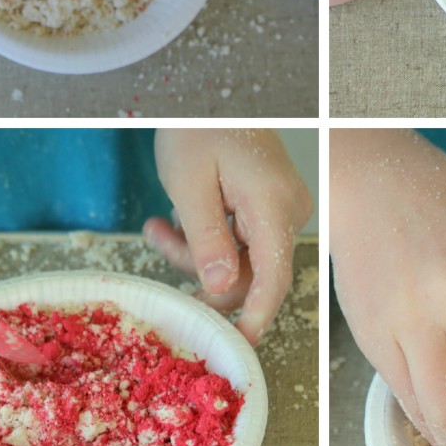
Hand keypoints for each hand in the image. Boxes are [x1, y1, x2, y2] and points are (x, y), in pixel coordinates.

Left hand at [143, 129, 312, 344]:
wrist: (212, 99)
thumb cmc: (198, 128)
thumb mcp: (189, 184)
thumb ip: (206, 240)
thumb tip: (220, 290)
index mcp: (273, 205)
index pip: (273, 278)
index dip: (256, 317)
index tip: (237, 347)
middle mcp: (288, 210)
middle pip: (247, 272)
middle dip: (197, 268)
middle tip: (157, 238)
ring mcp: (282, 209)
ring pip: (238, 260)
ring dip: (195, 251)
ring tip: (159, 223)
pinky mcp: (272, 208)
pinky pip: (240, 242)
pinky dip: (207, 237)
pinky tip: (180, 216)